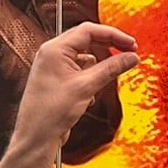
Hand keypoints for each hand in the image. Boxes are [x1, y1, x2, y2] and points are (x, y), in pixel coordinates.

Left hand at [0, 23, 138, 167]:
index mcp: (55, 49)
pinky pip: (80, 71)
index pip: (89, 30)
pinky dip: (90, 78)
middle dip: (108, 47)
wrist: (36, 137)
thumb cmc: (51, 112)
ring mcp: (54, 67)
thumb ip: (111, 68)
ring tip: (105, 81)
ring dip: (98, 66)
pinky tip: (90, 95)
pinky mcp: (57, 80)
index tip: (131, 45)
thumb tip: (131, 57)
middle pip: (87, 40)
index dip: (113, 35)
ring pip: (84, 57)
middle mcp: (52, 54)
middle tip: (129, 54)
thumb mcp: (86, 86)